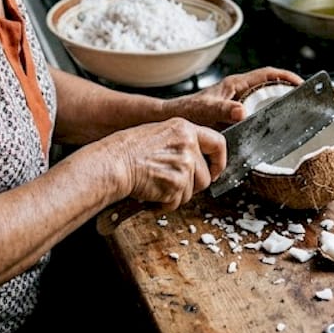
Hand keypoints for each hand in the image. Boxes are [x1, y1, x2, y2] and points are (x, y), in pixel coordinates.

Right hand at [104, 118, 226, 211]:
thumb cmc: (129, 149)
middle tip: (173, 184)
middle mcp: (188, 146)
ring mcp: (184, 166)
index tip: (214, 171)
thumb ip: (182, 142)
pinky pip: (177, 202)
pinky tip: (152, 192)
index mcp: (185, 129)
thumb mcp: (160, 132)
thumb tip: (198, 160)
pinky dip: (165, 203)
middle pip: (205, 176)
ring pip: (192, 192)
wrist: (113, 162)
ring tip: (157, 184)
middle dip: (192, 186)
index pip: (218, 143)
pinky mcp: (176, 185)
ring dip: (177, 194)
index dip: (219, 161)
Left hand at [163, 66, 302, 129]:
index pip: (267, 74)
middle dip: (288, 89)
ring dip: (278, 103)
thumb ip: (224, 110)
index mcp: (236, 84)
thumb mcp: (206, 111)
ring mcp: (236, 100)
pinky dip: (266, 116)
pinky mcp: (233, 112)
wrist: (173, 118)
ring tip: (293, 115)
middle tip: (303, 101)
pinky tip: (271, 129)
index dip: (286, 77)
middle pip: (270, 85)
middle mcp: (238, 90)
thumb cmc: (188, 112)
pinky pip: (256, 111)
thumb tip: (243, 112)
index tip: (301, 83)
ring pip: (263, 98)